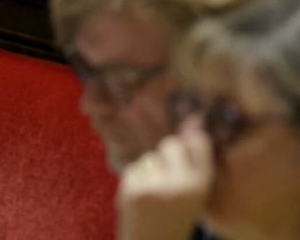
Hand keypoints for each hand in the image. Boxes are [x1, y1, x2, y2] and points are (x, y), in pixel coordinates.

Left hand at [117, 117, 213, 239]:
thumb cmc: (176, 216)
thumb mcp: (194, 193)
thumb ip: (194, 162)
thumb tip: (193, 120)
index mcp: (202, 186)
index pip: (199, 144)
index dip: (193, 133)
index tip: (193, 123)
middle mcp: (181, 184)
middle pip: (170, 144)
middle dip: (166, 154)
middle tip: (167, 176)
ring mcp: (155, 186)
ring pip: (149, 157)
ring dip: (150, 170)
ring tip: (154, 193)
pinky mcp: (133, 189)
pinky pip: (133, 168)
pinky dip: (135, 179)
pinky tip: (141, 197)